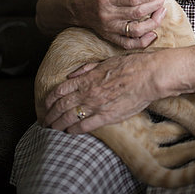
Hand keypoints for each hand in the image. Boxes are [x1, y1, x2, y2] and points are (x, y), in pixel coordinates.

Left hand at [43, 52, 161, 132]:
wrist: (149, 75)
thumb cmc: (131, 65)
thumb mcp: (106, 62)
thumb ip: (87, 69)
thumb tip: (72, 75)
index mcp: (87, 78)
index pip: (60, 90)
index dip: (49, 99)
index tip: (46, 105)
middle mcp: (87, 92)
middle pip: (60, 106)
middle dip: (50, 115)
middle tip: (45, 121)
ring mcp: (96, 105)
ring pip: (69, 117)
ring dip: (58, 124)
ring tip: (53, 129)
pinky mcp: (107, 116)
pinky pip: (85, 126)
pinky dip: (74, 130)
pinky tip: (69, 132)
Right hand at [68, 0, 165, 48]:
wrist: (71, 9)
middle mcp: (108, 15)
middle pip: (138, 13)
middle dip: (155, 4)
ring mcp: (109, 28)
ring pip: (136, 30)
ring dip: (153, 22)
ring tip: (162, 11)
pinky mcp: (110, 37)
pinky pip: (128, 44)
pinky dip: (143, 41)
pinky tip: (153, 33)